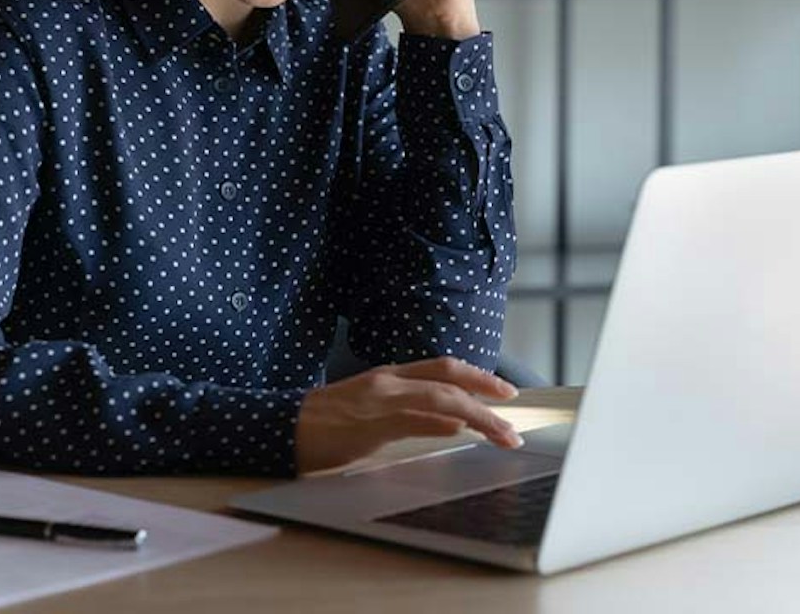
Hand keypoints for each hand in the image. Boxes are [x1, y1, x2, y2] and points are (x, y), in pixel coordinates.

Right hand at [295, 356, 523, 473]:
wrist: (284, 428)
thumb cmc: (328, 424)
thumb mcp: (375, 412)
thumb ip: (413, 415)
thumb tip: (452, 424)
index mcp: (390, 375)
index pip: (443, 367)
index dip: (478, 375)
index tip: (505, 390)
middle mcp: (389, 381)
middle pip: (449, 377)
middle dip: (487, 392)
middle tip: (515, 410)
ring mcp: (380, 400)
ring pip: (441, 398)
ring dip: (478, 416)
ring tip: (503, 434)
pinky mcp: (371, 423)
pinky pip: (414, 419)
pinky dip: (442, 422)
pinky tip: (462, 430)